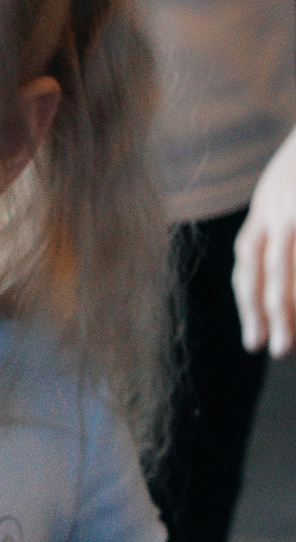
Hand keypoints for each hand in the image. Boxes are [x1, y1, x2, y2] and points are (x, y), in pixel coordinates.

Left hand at [236, 129, 295, 354]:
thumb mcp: (287, 193)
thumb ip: (279, 226)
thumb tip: (273, 270)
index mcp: (269, 204)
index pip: (250, 260)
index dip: (250, 299)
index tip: (253, 335)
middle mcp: (279, 204)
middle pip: (266, 266)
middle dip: (267, 311)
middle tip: (271, 348)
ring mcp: (294, 208)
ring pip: (285, 265)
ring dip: (287, 304)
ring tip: (289, 341)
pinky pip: (294, 251)